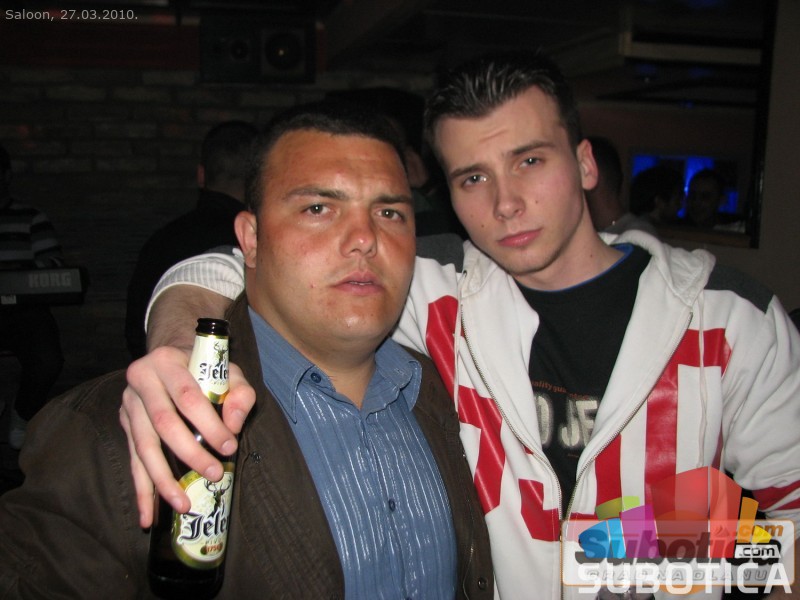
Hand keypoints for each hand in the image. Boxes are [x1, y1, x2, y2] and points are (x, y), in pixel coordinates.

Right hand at [120, 345, 255, 527]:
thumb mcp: (228, 370)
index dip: (209, 424)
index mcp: (165, 362)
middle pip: (163, 424)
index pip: (187, 396)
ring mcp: (128, 405)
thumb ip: (239, 393)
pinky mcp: (125, 426)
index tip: (230, 446)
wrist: (170, 356)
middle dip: (190, 454)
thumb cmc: (204, 367)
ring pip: (144, 448)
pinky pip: (133, 462)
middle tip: (214, 474)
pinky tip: (146, 516)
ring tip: (183, 505)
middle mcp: (140, 381)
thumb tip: (234, 425)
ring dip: (163, 480)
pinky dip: (141, 491)